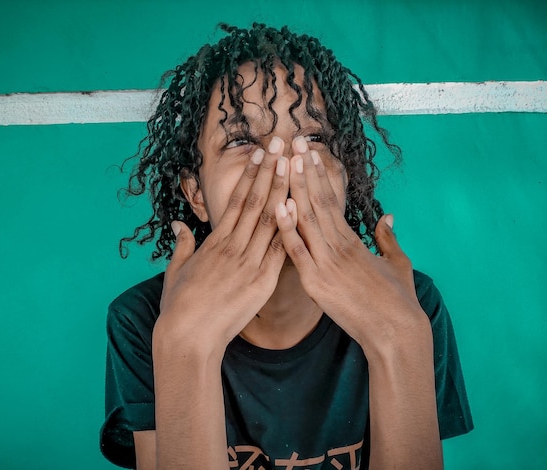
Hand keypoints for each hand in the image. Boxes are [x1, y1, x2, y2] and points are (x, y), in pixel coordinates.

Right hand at [158, 139, 289, 351]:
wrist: (189, 337)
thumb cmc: (179, 306)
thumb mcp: (176, 271)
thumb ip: (182, 246)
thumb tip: (179, 226)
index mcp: (214, 243)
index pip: (236, 201)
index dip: (250, 176)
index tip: (259, 154)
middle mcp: (233, 248)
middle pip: (256, 203)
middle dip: (270, 172)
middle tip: (281, 145)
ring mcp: (249, 264)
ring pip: (270, 221)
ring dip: (283, 191)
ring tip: (293, 166)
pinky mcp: (262, 283)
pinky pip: (280, 251)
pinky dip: (291, 230)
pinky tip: (301, 209)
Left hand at [275, 137, 425, 351]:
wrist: (396, 332)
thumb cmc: (398, 301)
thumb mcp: (397, 263)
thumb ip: (388, 238)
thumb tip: (388, 217)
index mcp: (353, 241)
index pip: (332, 201)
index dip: (319, 176)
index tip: (308, 154)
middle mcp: (338, 246)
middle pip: (317, 202)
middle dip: (303, 171)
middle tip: (293, 143)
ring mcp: (326, 263)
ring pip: (307, 219)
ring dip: (293, 189)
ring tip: (283, 161)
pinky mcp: (317, 283)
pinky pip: (297, 251)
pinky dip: (287, 228)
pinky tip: (278, 205)